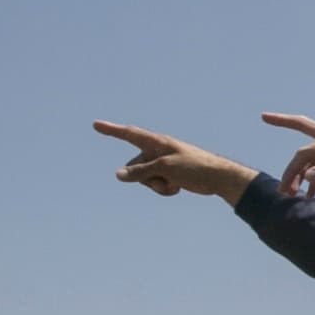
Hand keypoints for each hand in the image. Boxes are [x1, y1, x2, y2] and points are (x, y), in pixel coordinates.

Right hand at [94, 122, 255, 200]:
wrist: (218, 178)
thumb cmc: (194, 166)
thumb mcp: (164, 168)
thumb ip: (140, 171)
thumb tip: (118, 174)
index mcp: (156, 142)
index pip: (128, 134)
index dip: (111, 130)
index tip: (96, 124)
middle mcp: (156, 151)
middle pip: (134, 167)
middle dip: (145, 177)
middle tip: (166, 176)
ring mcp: (162, 164)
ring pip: (144, 179)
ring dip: (156, 185)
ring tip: (175, 181)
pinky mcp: (169, 175)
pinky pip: (155, 186)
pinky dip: (164, 190)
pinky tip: (179, 187)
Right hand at [261, 112, 314, 198]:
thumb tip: (308, 178)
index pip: (303, 125)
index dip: (282, 121)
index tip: (264, 117)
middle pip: (303, 155)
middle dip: (291, 171)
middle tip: (283, 193)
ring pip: (312, 165)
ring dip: (302, 179)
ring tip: (293, 197)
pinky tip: (312, 196)